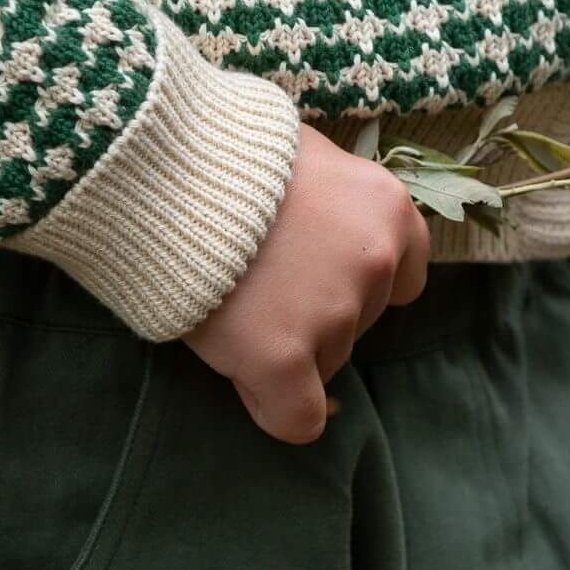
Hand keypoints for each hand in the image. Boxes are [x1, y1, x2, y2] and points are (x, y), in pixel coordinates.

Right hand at [184, 125, 431, 443]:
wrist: (165, 169)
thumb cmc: (228, 153)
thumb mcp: (304, 154)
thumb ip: (334, 195)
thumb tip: (327, 219)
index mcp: (387, 208)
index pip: (404, 276)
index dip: (351, 278)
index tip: (309, 267)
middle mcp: (375, 261)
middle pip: (358, 322)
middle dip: (314, 312)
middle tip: (256, 278)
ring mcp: (332, 313)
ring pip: (324, 363)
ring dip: (286, 347)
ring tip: (234, 300)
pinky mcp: (283, 358)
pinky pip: (298, 417)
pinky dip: (277, 407)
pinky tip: (251, 379)